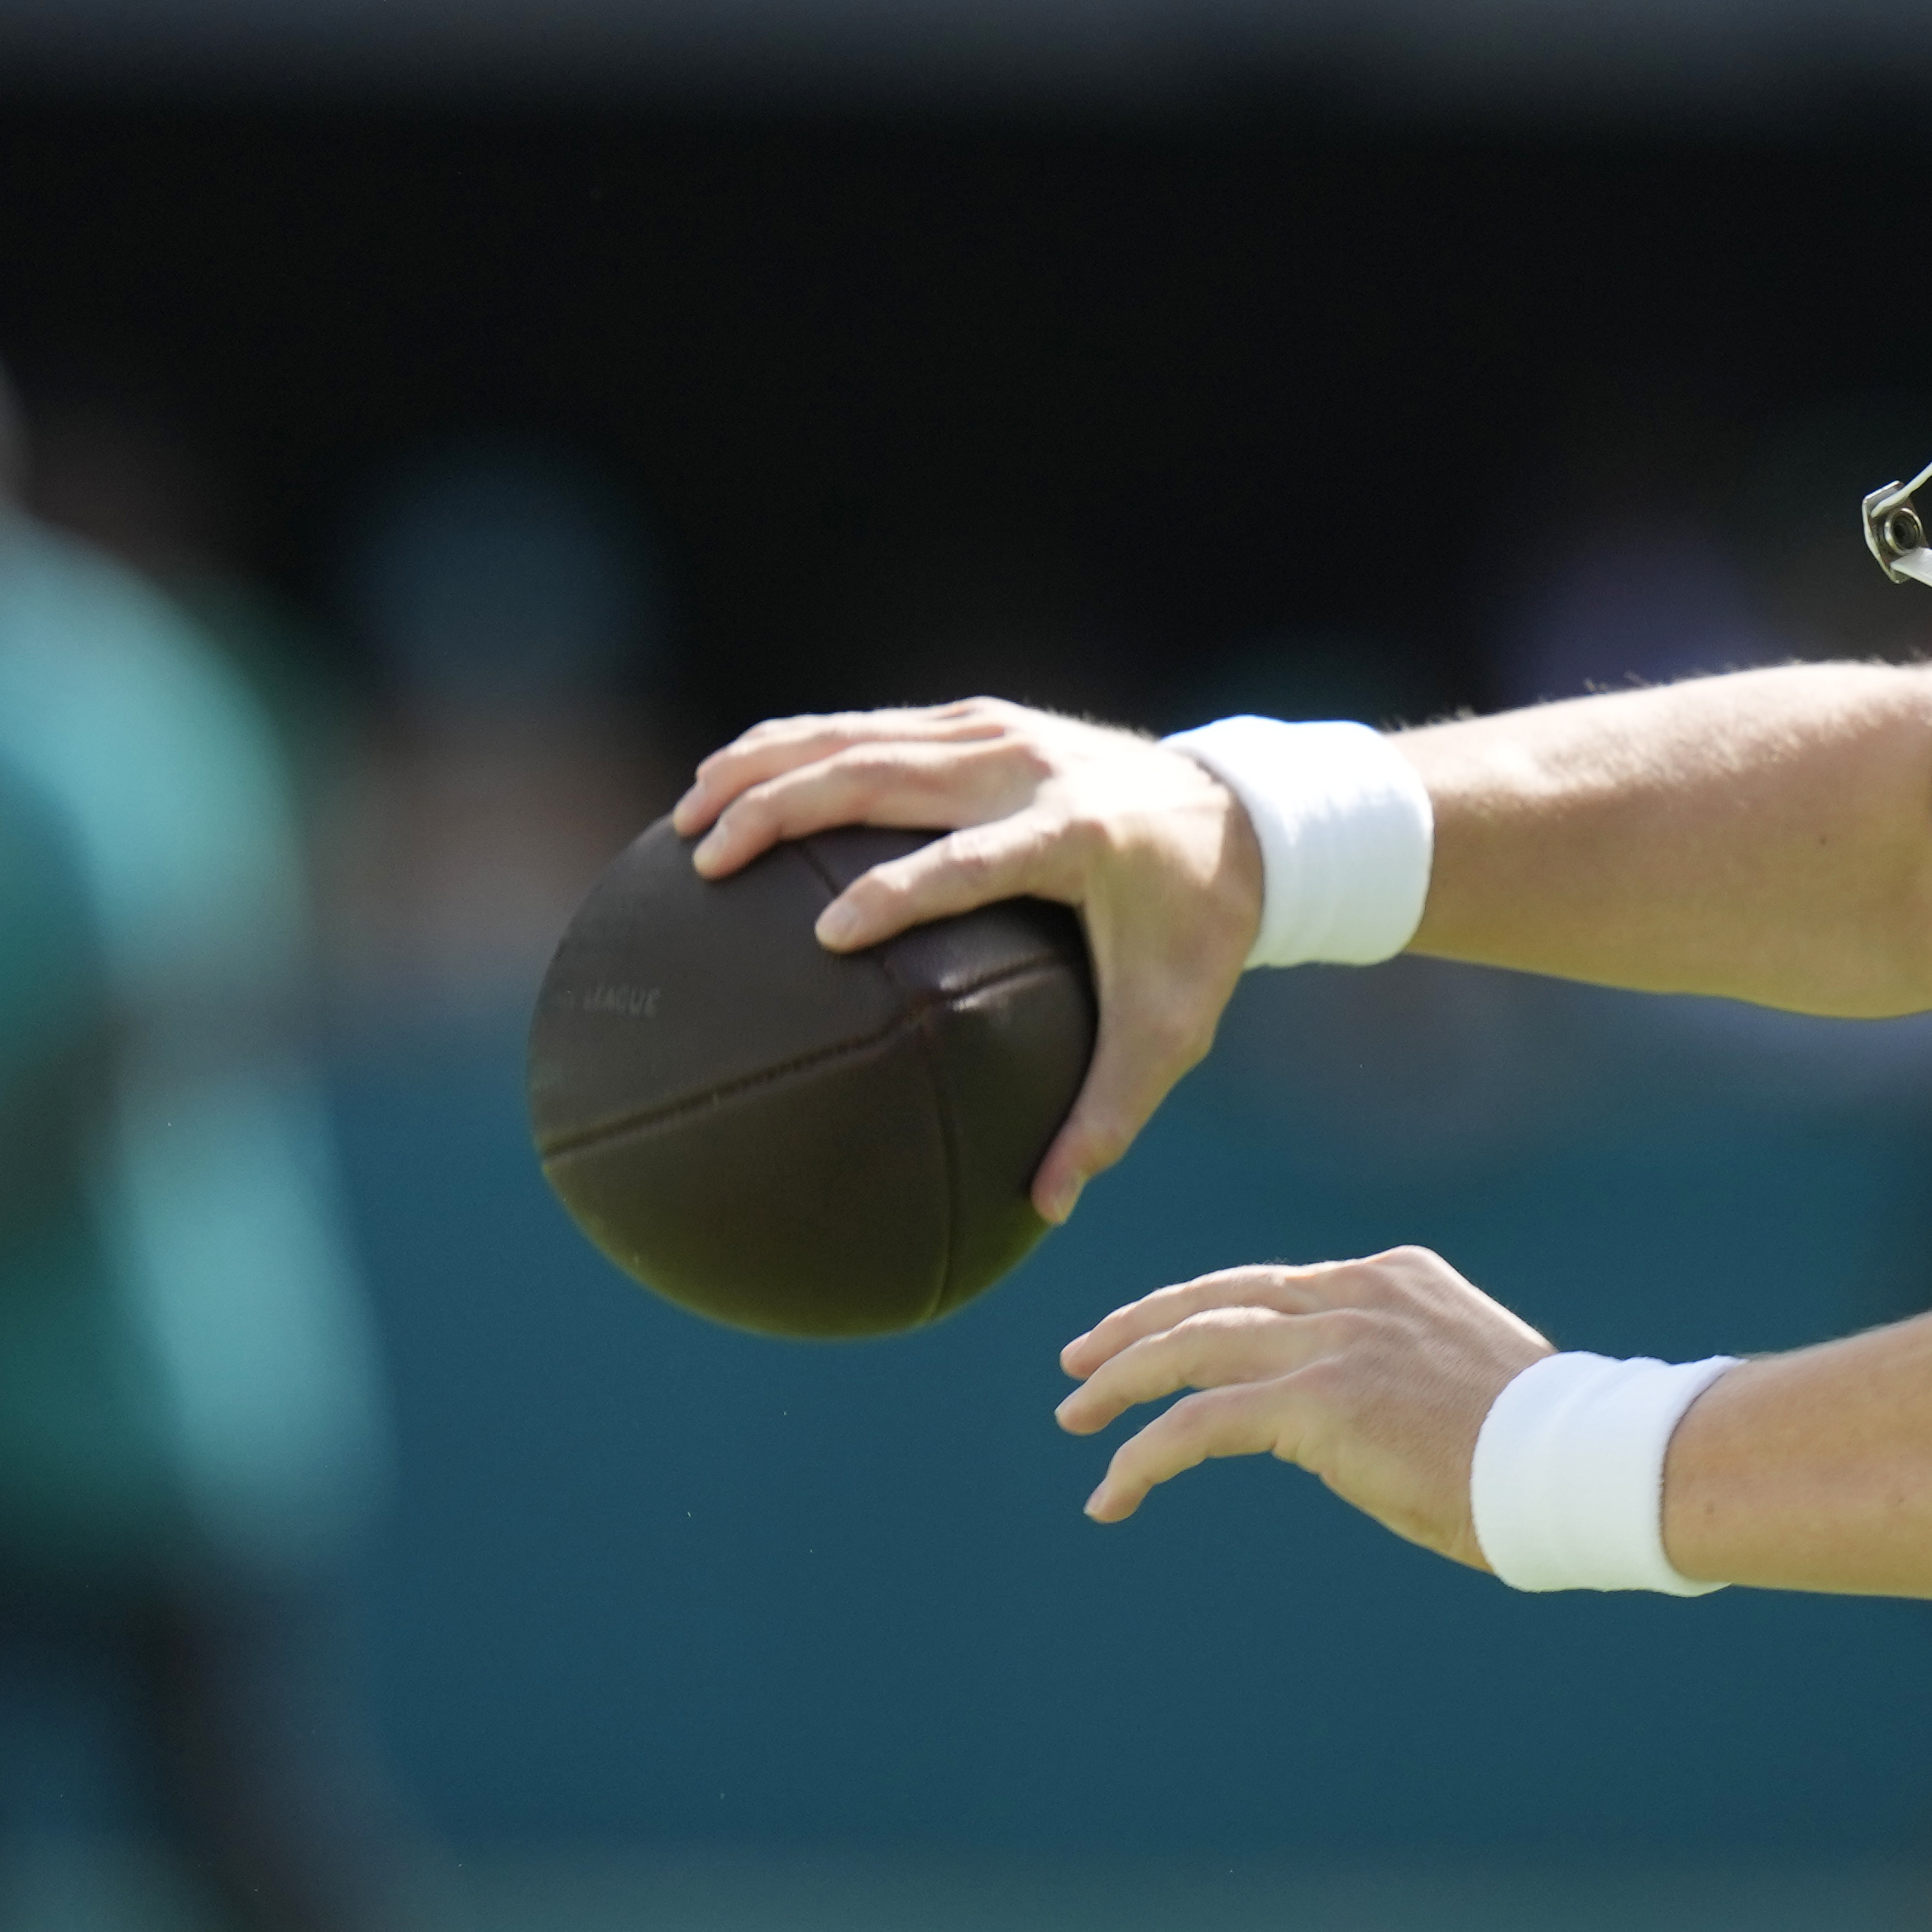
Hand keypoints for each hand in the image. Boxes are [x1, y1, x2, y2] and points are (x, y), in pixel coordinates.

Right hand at [671, 697, 1262, 1221]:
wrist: (1246, 815)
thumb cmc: (1199, 936)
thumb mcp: (1171, 1029)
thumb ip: (1108, 1115)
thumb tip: (1046, 1211)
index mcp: (1076, 837)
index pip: (970, 861)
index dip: (897, 893)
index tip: (825, 936)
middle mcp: (1029, 770)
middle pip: (885, 773)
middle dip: (784, 808)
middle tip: (706, 861)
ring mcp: (1000, 733)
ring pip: (859, 735)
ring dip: (765, 766)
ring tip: (686, 817)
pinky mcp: (980, 720)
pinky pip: (871, 728)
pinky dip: (795, 748)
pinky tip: (731, 785)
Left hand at [1053, 1246, 1543, 1566]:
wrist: (1579, 1461)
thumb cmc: (1539, 1446)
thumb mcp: (1460, 1378)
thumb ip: (1397, 1372)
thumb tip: (1354, 1417)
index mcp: (1395, 1277)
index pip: (1272, 1286)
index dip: (1203, 1310)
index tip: (1160, 1336)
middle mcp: (1357, 1293)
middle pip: (1217, 1297)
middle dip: (1138, 1326)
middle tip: (1082, 1358)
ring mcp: (1336, 1341)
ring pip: (1192, 1348)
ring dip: (1122, 1381)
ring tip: (1075, 1415)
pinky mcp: (1318, 1402)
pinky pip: (1199, 1425)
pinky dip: (1142, 1456)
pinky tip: (1112, 1493)